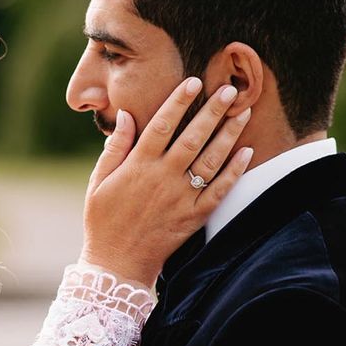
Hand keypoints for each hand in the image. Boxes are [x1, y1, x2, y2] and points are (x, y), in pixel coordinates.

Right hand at [80, 78, 253, 287]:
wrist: (116, 263)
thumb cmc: (103, 219)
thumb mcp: (99, 181)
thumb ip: (115, 147)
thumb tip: (128, 115)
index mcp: (137, 166)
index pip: (162, 125)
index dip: (179, 101)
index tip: (194, 82)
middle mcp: (162, 178)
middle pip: (192, 137)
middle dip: (212, 111)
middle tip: (230, 89)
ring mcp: (181, 198)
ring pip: (210, 160)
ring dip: (229, 134)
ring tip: (243, 112)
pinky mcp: (194, 216)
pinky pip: (219, 191)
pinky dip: (234, 171)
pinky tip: (247, 152)